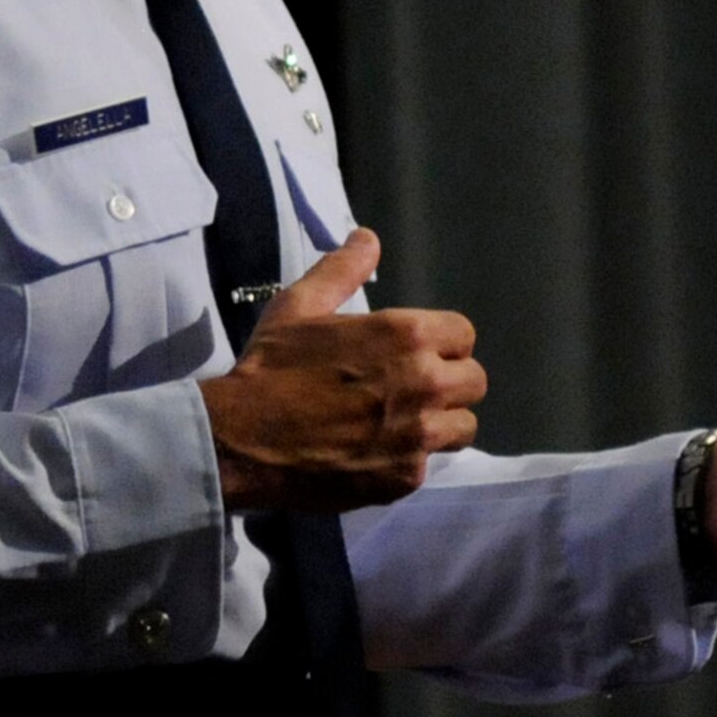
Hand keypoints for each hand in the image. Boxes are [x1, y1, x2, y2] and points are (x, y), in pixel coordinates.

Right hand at [199, 228, 487, 512]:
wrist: (243, 439)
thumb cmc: (271, 367)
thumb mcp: (300, 305)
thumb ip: (342, 270)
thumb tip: (368, 238)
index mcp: (406, 334)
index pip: (463, 334)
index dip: (441, 342)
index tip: (416, 353)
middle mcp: (425, 382)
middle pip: (474, 381)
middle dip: (448, 382)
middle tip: (411, 389)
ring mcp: (419, 435)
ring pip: (463, 427)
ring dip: (440, 423)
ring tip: (403, 424)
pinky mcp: (406, 477)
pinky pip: (429, 464)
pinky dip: (408, 459)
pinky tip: (376, 453)